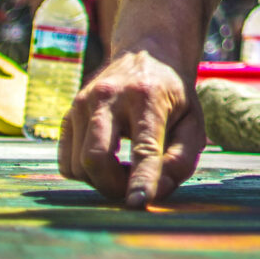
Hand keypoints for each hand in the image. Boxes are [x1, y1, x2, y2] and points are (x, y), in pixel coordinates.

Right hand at [60, 48, 206, 209]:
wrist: (147, 54)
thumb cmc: (174, 96)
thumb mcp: (193, 122)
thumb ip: (181, 159)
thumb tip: (156, 192)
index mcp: (148, 97)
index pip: (143, 147)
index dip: (141, 179)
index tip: (137, 204)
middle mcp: (109, 97)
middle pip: (96, 158)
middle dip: (114, 186)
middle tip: (133, 187)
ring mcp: (83, 103)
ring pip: (79, 164)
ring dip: (101, 181)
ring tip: (124, 168)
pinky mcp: (68, 113)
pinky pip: (66, 162)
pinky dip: (85, 173)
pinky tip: (107, 160)